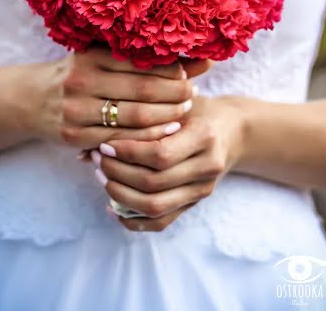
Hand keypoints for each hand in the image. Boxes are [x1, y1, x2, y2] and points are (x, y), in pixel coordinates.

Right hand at [23, 45, 210, 151]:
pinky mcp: (75, 136)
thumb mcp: (104, 58)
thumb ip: (147, 59)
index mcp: (91, 55)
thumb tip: (204, 60)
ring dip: (166, 118)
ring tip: (182, 114)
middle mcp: (82, 80)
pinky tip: (162, 134)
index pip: (143, 63)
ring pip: (136, 119)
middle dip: (175, 96)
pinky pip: (121, 141)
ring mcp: (76, 110)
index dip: (172, 71)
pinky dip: (147, 139)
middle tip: (192, 97)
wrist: (33, 99)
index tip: (188, 76)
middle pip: (144, 91)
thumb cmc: (79, 75)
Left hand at [92, 95, 245, 230]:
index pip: (160, 154)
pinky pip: (162, 222)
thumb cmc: (198, 109)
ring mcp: (203, 189)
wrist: (232, 130)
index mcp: (205, 136)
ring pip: (155, 206)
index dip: (127, 153)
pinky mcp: (195, 203)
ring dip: (120, 194)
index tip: (104, 144)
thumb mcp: (177, 103)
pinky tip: (112, 205)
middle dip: (117, 173)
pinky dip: (133, 219)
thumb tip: (93, 138)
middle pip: (154, 183)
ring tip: (102, 176)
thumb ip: (143, 117)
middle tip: (96, 159)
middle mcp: (207, 166)